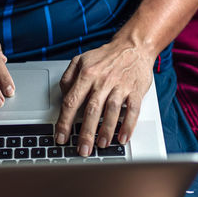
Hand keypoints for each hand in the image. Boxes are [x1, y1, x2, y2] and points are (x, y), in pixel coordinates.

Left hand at [55, 39, 154, 156]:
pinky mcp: (136, 90)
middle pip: (91, 111)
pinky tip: (122, 138)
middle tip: (82, 150)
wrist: (132, 46)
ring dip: (106, 131)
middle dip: (85, 133)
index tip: (61, 136)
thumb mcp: (80, 60)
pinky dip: (128, 126)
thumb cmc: (105, 57)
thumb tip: (62, 97)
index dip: (65, 122)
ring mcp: (120, 86)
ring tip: (100, 145)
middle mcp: (102, 81)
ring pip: (111, 112)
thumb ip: (68, 78)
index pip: (71, 102)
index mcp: (86, 74)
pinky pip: (132, 110)